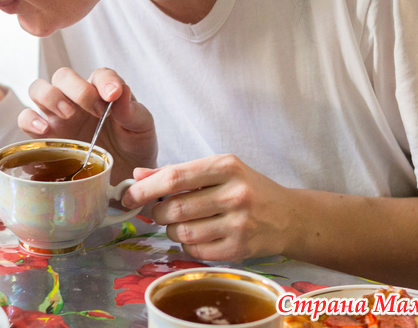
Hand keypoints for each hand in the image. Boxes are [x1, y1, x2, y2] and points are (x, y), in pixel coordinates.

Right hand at [17, 67, 156, 183]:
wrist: (123, 176)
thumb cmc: (133, 146)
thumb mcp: (141, 128)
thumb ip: (132, 110)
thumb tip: (121, 91)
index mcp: (102, 91)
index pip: (99, 75)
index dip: (105, 81)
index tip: (113, 95)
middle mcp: (76, 99)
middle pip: (63, 76)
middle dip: (77, 89)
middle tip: (95, 111)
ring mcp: (57, 116)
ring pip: (38, 90)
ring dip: (50, 97)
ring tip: (67, 115)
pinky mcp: (45, 136)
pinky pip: (26, 120)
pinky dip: (30, 121)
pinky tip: (44, 130)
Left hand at [122, 155, 296, 261]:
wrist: (289, 216)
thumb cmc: (248, 188)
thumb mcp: (217, 171)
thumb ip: (176, 172)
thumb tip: (137, 176)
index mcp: (226, 166)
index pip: (174, 177)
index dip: (145, 189)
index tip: (128, 196)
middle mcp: (234, 193)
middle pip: (174, 208)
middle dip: (157, 213)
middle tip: (159, 212)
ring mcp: (239, 223)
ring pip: (181, 232)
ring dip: (171, 230)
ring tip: (179, 223)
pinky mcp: (240, 249)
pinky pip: (195, 251)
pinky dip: (187, 245)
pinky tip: (196, 236)